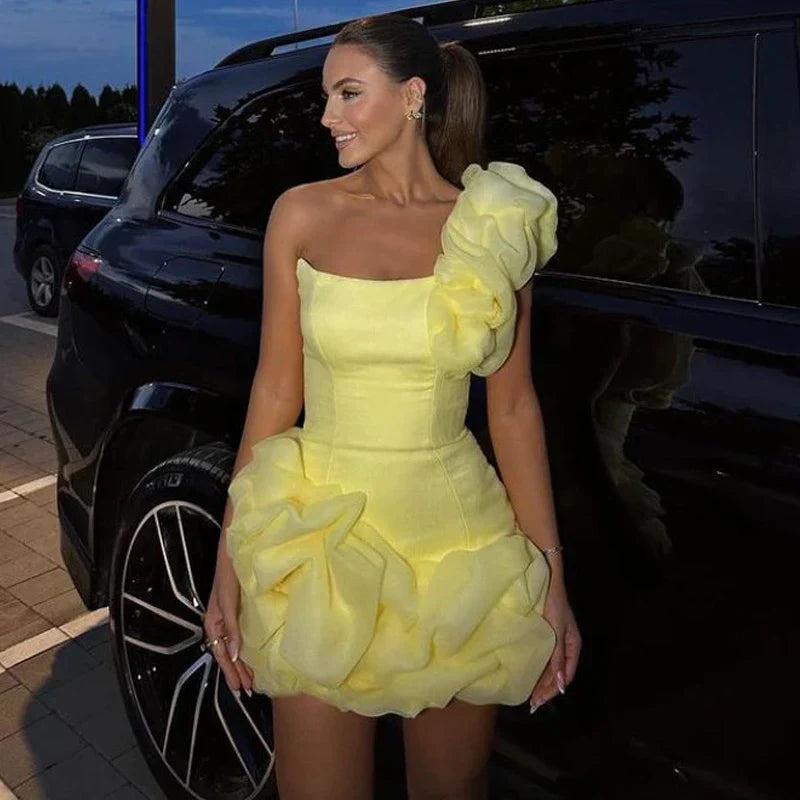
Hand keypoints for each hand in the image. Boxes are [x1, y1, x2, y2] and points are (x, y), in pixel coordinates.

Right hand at [203, 547, 254, 697]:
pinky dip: (245, 648)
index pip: (220, 654)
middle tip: (249, 689)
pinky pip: (239, 636)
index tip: (240, 688)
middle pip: (227, 653)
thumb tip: (233, 655)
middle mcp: (220, 623)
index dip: (230, 671)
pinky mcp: (239, 610)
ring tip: (251, 678)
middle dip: (236, 672)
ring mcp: (229, 617)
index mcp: (213, 622)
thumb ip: (232, 628)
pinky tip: (253, 655)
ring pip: (233, 646)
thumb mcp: (229, 602)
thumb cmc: (229, 575)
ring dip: (241, 663)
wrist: (235, 553)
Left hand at [528, 579, 580, 713]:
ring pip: (551, 668)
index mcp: (573, 645)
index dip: (553, 690)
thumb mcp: (556, 630)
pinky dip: (539, 670)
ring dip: (542, 682)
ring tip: (531, 697)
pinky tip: (530, 677)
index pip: (566, 674)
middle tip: (533, 705)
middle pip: (559, 674)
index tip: (540, 701)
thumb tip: (561, 685)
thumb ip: (558, 657)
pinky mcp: (548, 635)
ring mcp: (557, 640)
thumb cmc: (553, 603)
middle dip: (547, 690)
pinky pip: (545, 658)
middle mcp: (567, 645)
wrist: (547, 580)